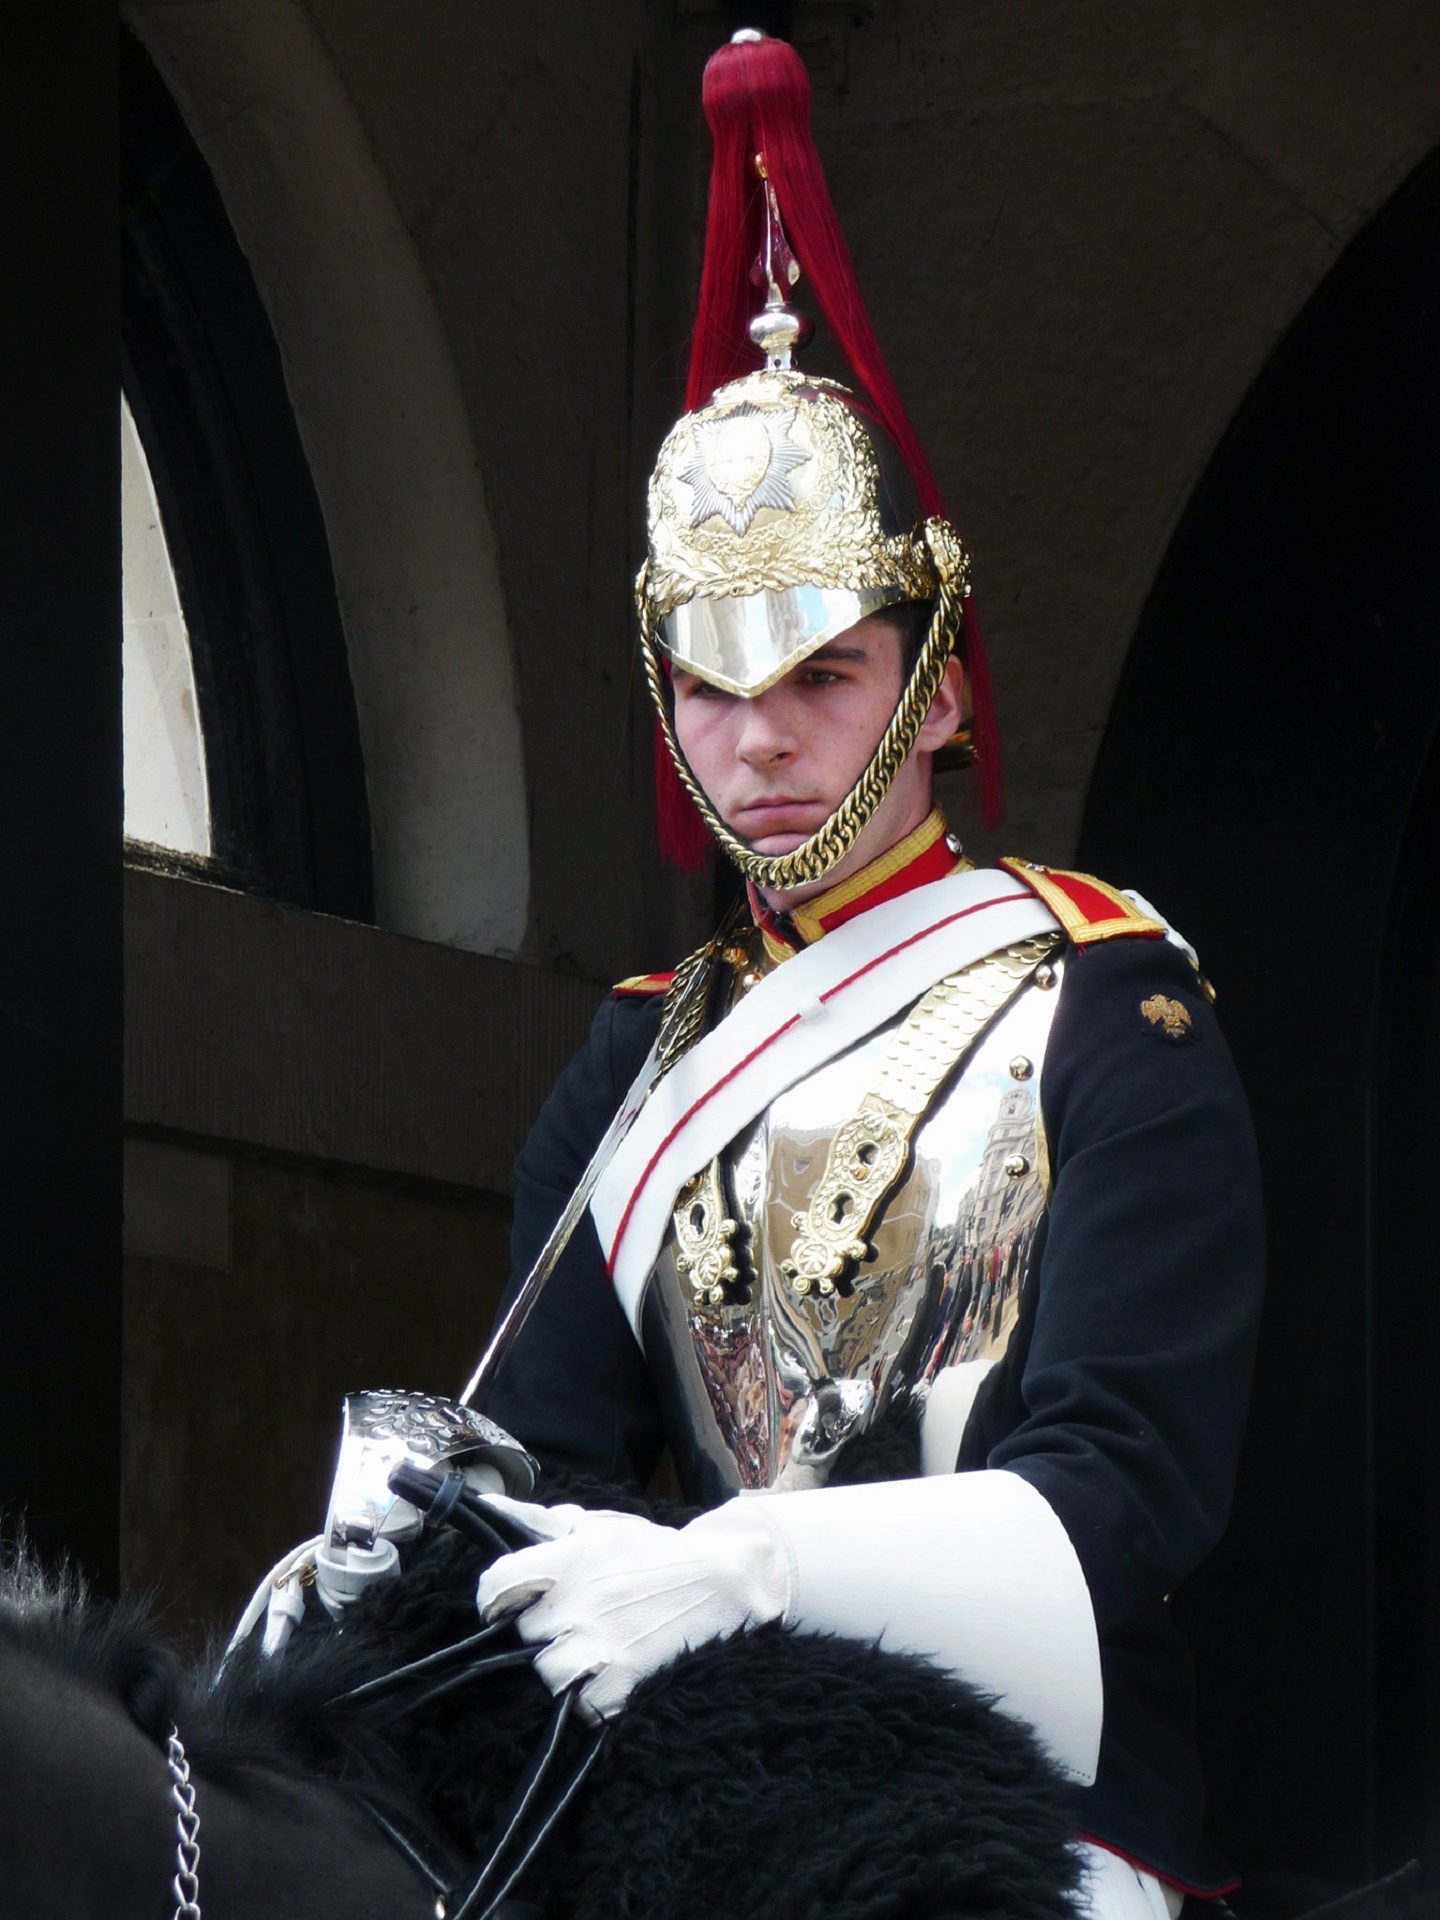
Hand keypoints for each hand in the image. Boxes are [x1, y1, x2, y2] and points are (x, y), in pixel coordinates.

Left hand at [475, 1495, 789, 1721]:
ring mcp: (596, 1645)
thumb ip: (537, 1521)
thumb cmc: (650, 1551)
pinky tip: (613, 1675)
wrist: (718, 1579)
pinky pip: (581, 1707)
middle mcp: (575, 1602)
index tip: (509, 1605)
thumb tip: (487, 1506)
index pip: (495, 1588)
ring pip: (547, 1674)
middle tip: (575, 1622)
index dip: (495, 1601)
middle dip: (544, 1632)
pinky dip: (595, 1700)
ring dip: (566, 1668)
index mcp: (566, 1559)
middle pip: (522, 1636)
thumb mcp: (595, 1527)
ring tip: (594, 1650)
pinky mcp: (620, 1682)